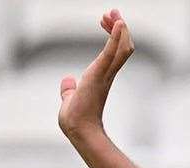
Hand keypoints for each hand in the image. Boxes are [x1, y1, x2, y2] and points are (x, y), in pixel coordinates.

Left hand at [58, 10, 133, 142]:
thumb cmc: (76, 120)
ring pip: (122, 48)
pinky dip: (116, 37)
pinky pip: (112, 53)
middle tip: (111, 13)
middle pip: (122, 46)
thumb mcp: (69, 98)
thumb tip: (66, 81)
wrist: (79, 131)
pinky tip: (119, 23)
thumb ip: (68, 89)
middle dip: (119, 27)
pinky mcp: (99, 75)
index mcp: (102, 78)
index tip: (104, 21)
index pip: (113, 51)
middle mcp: (107, 75)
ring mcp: (105, 75)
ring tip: (114, 14)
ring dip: (120, 28)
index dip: (112, 34)